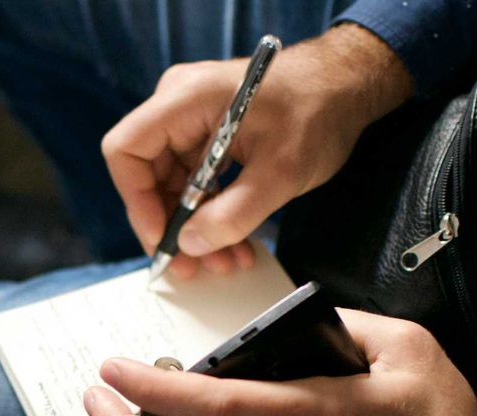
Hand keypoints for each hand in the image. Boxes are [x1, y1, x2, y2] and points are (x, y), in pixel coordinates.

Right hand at [101, 24, 412, 278]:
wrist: (349, 87)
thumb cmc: (318, 113)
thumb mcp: (279, 172)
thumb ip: (232, 214)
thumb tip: (190, 246)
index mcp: (184, 100)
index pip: (126, 150)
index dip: (136, 199)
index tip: (163, 238)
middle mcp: (178, 106)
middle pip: (147, 174)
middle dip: (171, 226)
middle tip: (192, 267)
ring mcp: (192, 122)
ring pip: (173, 185)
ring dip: (195, 228)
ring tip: (224, 262)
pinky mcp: (209, 136)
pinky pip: (196, 182)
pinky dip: (212, 214)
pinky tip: (235, 244)